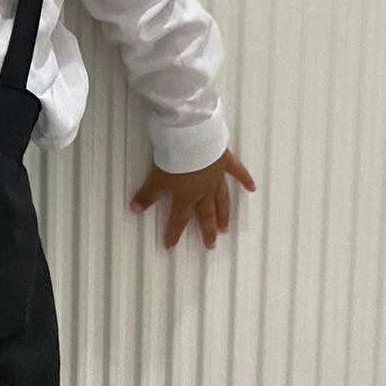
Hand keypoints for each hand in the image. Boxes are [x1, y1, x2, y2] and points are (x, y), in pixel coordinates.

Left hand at [129, 146, 256, 251]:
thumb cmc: (175, 158)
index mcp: (186, 196)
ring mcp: (217, 176)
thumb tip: (133, 209)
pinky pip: (238, 172)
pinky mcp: (225, 160)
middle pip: (206, 214)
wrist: (194, 137)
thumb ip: (147, 194)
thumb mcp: (156, 178)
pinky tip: (252, 188)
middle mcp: (204, 190)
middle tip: (211, 245)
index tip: (170, 247)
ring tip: (226, 228)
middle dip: (207, 230)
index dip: (173, 233)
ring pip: (222, 200)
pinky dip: (245, 180)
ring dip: (224, 214)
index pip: (179, 219)